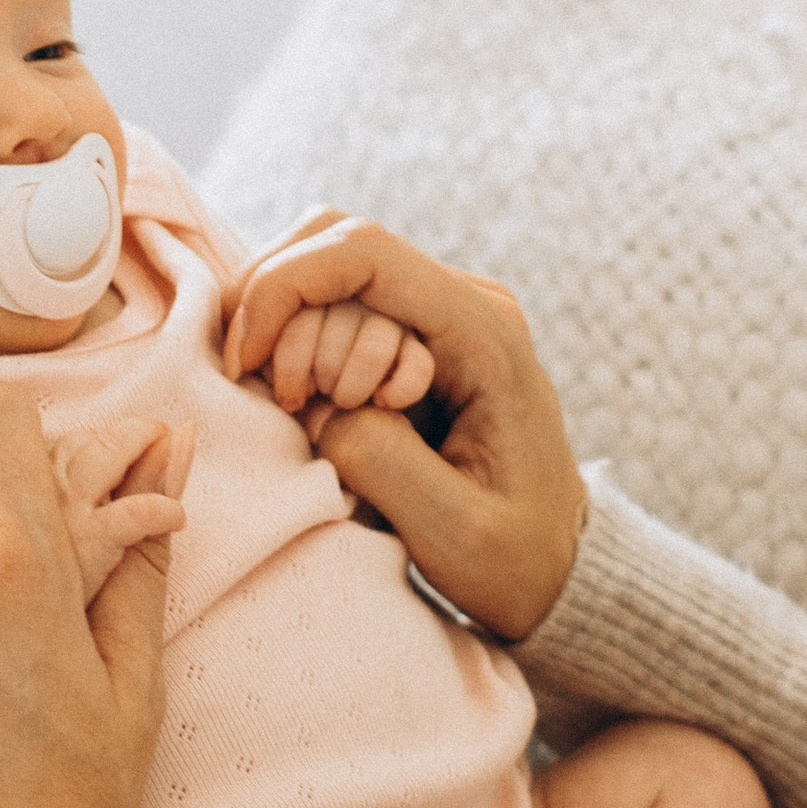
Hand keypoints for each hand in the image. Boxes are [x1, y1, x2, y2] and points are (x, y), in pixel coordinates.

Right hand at [223, 214, 585, 640]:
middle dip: (283, 316)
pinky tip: (304, 400)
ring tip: (307, 413)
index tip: (247, 366)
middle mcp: (465, 302)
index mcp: (485, 335)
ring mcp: (439, 312)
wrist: (559, 562)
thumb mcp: (454, 532)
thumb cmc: (515, 556)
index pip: (365, 254)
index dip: (284, 289)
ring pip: (327, 270)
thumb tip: (317, 408)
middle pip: (334, 244)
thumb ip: (382, 462)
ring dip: (290, 335)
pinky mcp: (414, 334)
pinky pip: (335, 304)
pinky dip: (297, 342)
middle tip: (287, 403)